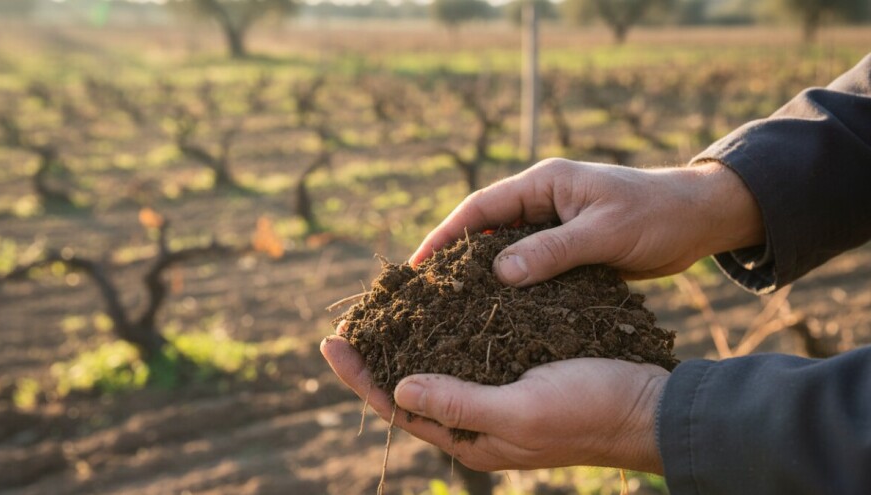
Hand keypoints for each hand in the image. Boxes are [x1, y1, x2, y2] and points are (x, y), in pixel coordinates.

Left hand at [321, 327, 668, 473]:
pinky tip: (444, 309)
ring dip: (411, 344)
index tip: (332, 341)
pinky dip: (450, 333)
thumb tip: (398, 389)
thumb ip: (459, 404)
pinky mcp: (521, 375)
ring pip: (441, 370)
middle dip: (378, 360)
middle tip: (351, 324)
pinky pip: (473, 356)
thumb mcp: (520, 412)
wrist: (650, 406)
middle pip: (413, 390)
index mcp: (472, 439)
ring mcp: (500, 399)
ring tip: (387, 313)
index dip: (361, 377)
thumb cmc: (590, 411)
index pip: (399, 408)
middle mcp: (479, 422)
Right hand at [410, 158, 763, 284]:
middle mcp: (543, 202)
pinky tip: (500, 312)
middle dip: (456, 258)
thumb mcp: (604, 233)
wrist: (699, 219)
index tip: (419, 265)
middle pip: (485, 230)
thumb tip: (498, 273)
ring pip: (506, 251)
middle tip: (427, 294)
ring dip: (483, 275)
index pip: (480, 208)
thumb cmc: (657, 216)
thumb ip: (552, 251)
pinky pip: (531, 266)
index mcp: (544, 184)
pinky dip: (514, 285)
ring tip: (453, 309)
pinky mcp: (568, 248)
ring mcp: (554, 225)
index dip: (445, 235)